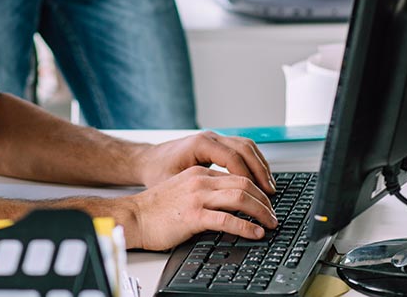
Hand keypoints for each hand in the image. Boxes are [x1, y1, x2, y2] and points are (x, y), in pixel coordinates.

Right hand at [120, 166, 278, 250]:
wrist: (133, 217)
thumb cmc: (154, 209)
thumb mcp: (182, 190)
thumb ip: (204, 191)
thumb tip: (229, 203)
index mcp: (198, 173)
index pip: (237, 175)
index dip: (257, 189)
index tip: (265, 202)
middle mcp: (199, 181)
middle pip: (244, 183)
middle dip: (265, 200)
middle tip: (273, 214)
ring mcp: (196, 197)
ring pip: (240, 198)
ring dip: (261, 212)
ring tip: (270, 224)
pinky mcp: (193, 216)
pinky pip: (227, 220)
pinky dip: (246, 227)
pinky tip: (255, 233)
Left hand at [133, 131, 274, 194]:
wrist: (147, 160)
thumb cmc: (156, 172)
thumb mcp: (173, 183)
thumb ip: (196, 191)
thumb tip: (217, 209)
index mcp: (199, 145)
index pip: (233, 158)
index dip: (249, 177)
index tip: (259, 194)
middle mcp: (209, 138)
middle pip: (245, 149)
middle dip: (261, 172)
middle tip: (270, 193)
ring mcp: (214, 138)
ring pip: (247, 146)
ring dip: (261, 166)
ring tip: (269, 188)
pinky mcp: (216, 144)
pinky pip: (242, 149)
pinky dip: (254, 162)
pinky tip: (259, 179)